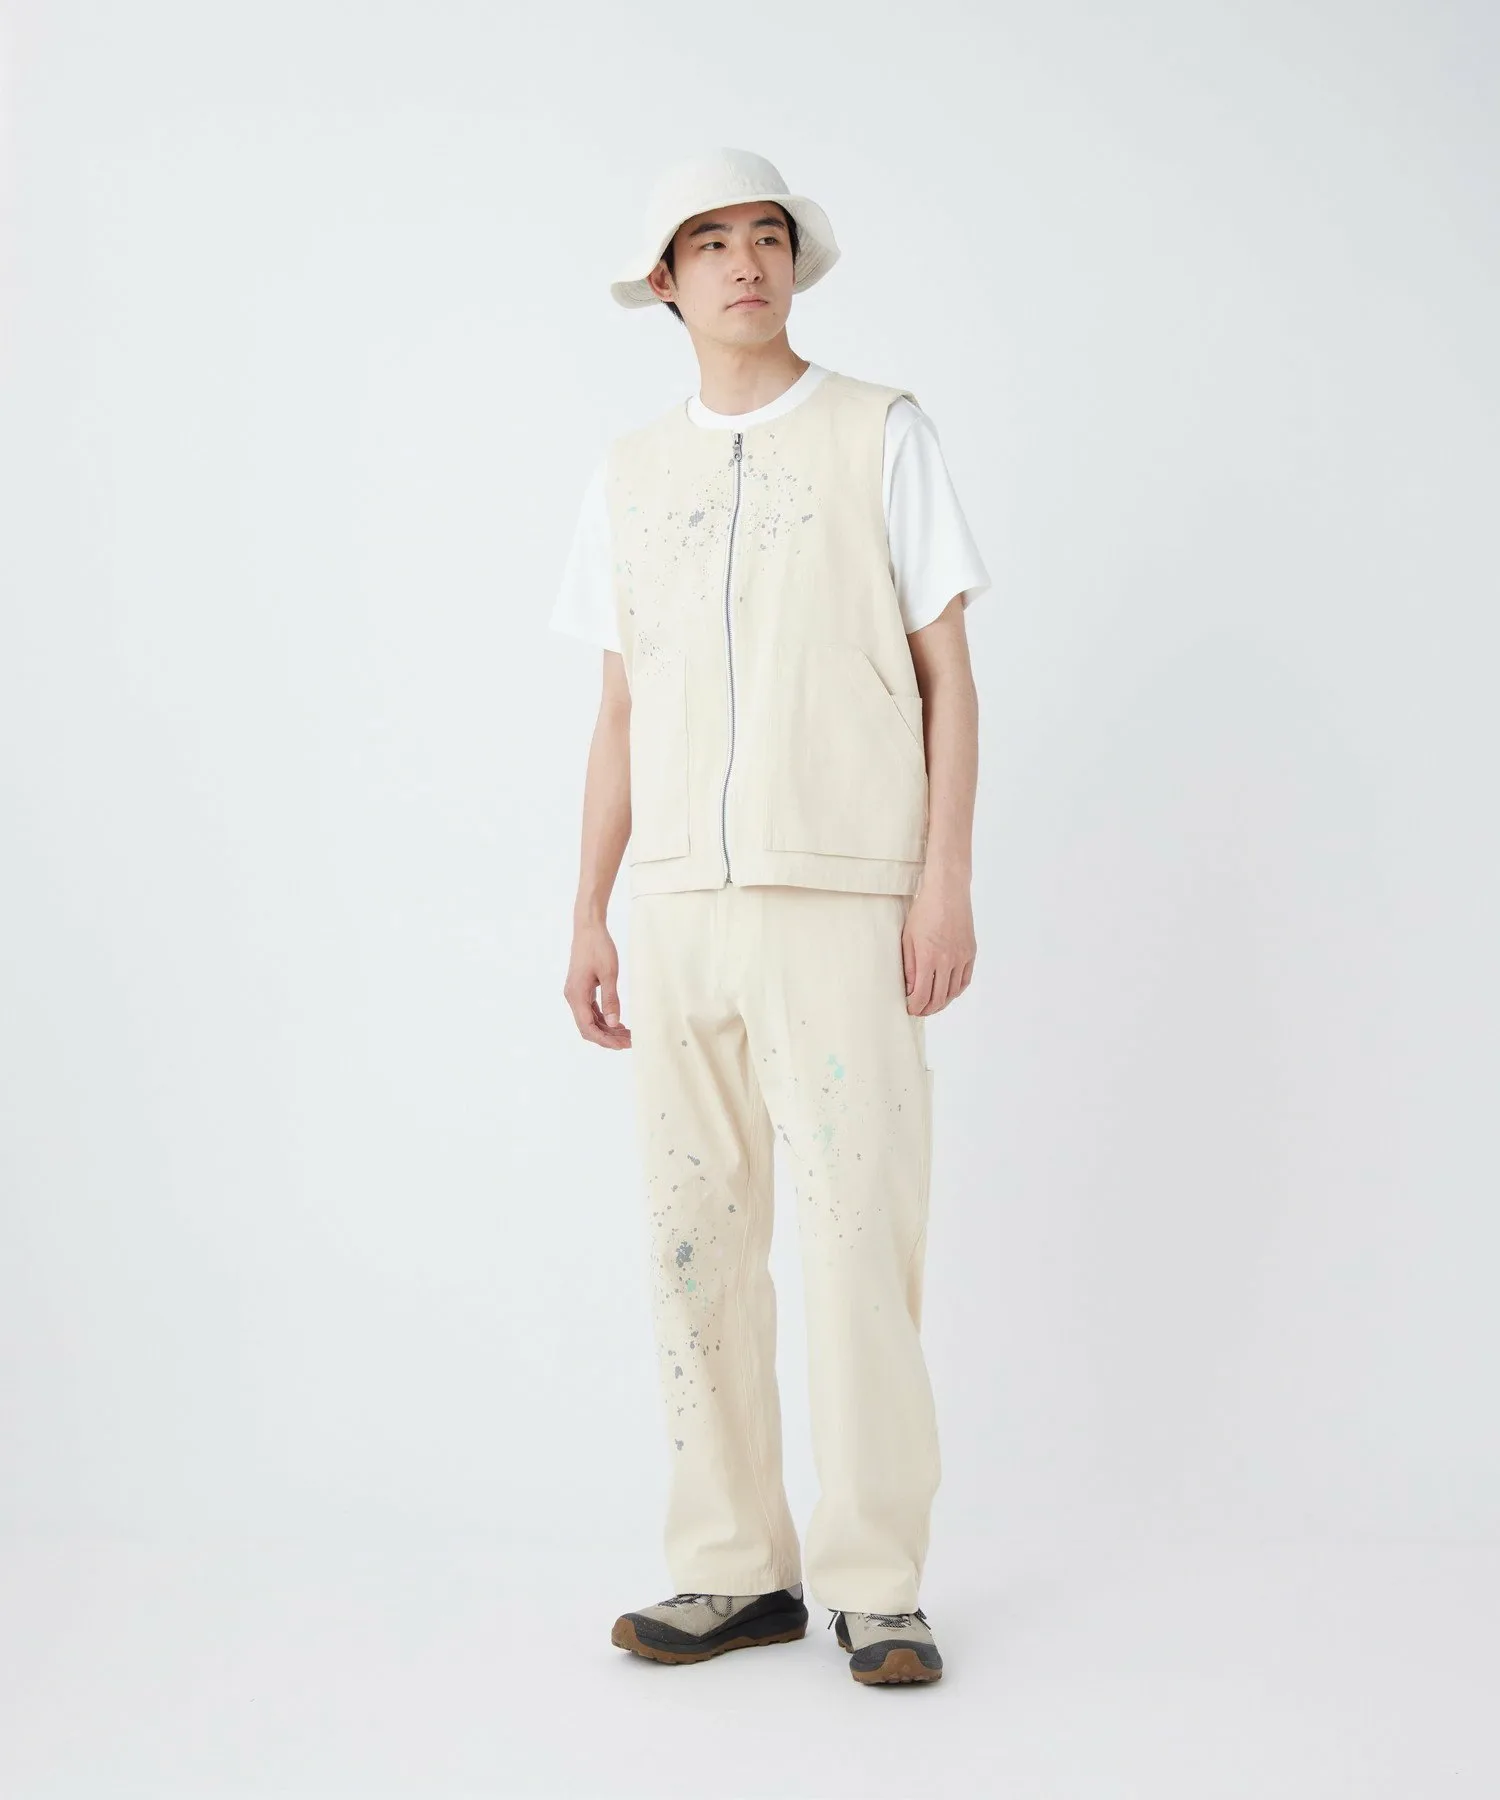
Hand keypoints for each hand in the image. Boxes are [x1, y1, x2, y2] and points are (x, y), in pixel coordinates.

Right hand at [563, 920, 631, 1048]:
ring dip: (607, 1029)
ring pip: (590, 1020)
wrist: (588, 928)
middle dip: (608, 1037)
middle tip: (629, 1042)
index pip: (588, 1027)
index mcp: (576, 995)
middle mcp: (573, 997)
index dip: (605, 1040)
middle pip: (588, 1027)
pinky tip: (618, 1022)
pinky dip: (604, 1018)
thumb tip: (614, 1023)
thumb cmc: (598, 947)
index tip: (622, 1045)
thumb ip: (611, 1000)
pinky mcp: (581, 989)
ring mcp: (576, 994)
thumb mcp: (609, 974)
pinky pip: (591, 1010)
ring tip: (627, 1034)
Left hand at [901, 877, 975, 1015]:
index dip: (915, 1007)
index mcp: (928, 957)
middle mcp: (947, 961)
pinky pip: (964, 980)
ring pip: (953, 992)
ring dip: (942, 1003)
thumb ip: (908, 966)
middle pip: (938, 998)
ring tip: (932, 1005)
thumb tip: (908, 989)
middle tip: (918, 1011)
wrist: (948, 892)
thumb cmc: (924, 911)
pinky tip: (947, 992)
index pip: (921, 995)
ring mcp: (961, 957)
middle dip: (926, 1009)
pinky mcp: (971, 953)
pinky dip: (956, 991)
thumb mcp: (908, 938)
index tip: (909, 1009)